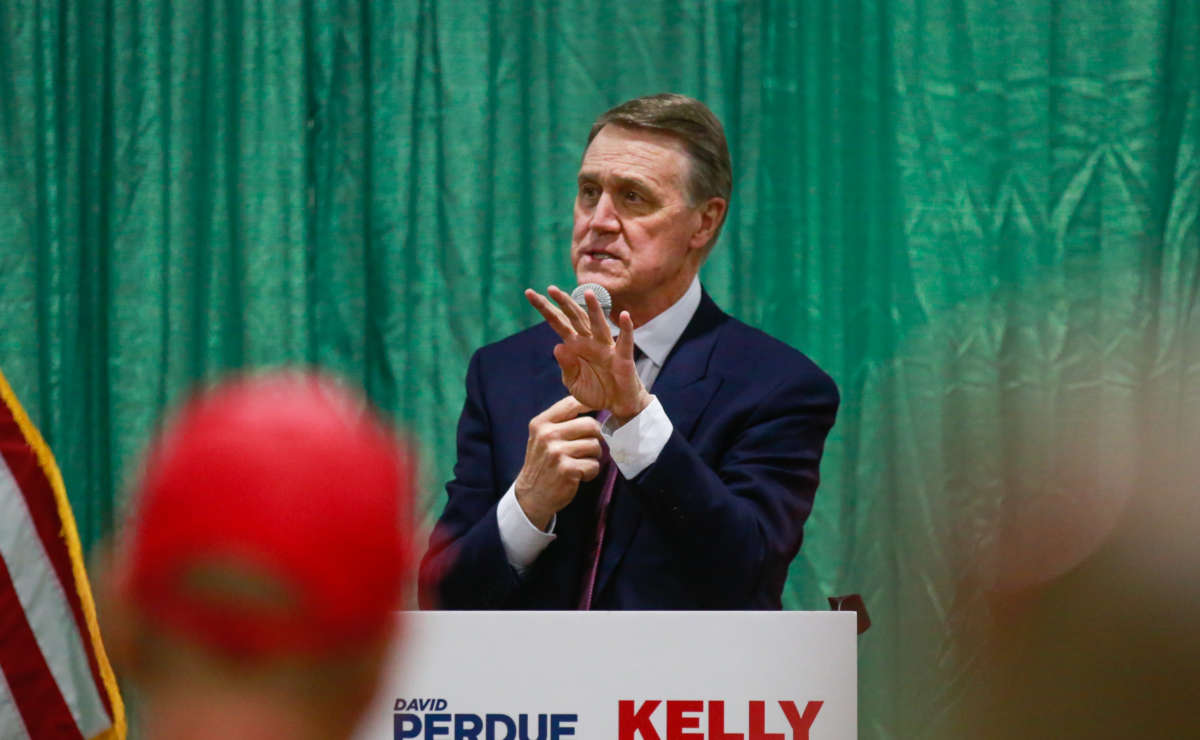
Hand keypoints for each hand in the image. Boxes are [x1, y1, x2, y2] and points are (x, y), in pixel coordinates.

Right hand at [513, 395, 603, 529]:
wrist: (532, 495)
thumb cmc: (543, 463)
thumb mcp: (542, 436)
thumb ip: (562, 420)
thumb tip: (593, 403)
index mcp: (541, 423)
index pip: (572, 403)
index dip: (591, 405)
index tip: (597, 413)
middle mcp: (548, 435)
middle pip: (591, 424)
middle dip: (595, 437)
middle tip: (588, 448)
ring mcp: (557, 452)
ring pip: (595, 445)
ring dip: (593, 457)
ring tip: (580, 463)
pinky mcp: (567, 469)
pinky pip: (594, 465)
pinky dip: (591, 472)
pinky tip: (579, 475)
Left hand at [525, 285, 651, 423]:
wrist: (617, 404)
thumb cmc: (595, 390)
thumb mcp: (573, 383)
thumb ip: (566, 367)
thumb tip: (558, 346)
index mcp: (575, 345)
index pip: (558, 322)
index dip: (545, 308)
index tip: (530, 293)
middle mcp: (589, 341)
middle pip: (575, 318)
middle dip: (564, 303)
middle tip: (551, 288)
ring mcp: (606, 347)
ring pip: (598, 324)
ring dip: (594, 309)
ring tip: (588, 293)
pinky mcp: (622, 357)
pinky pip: (625, 341)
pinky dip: (626, 328)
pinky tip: (624, 315)